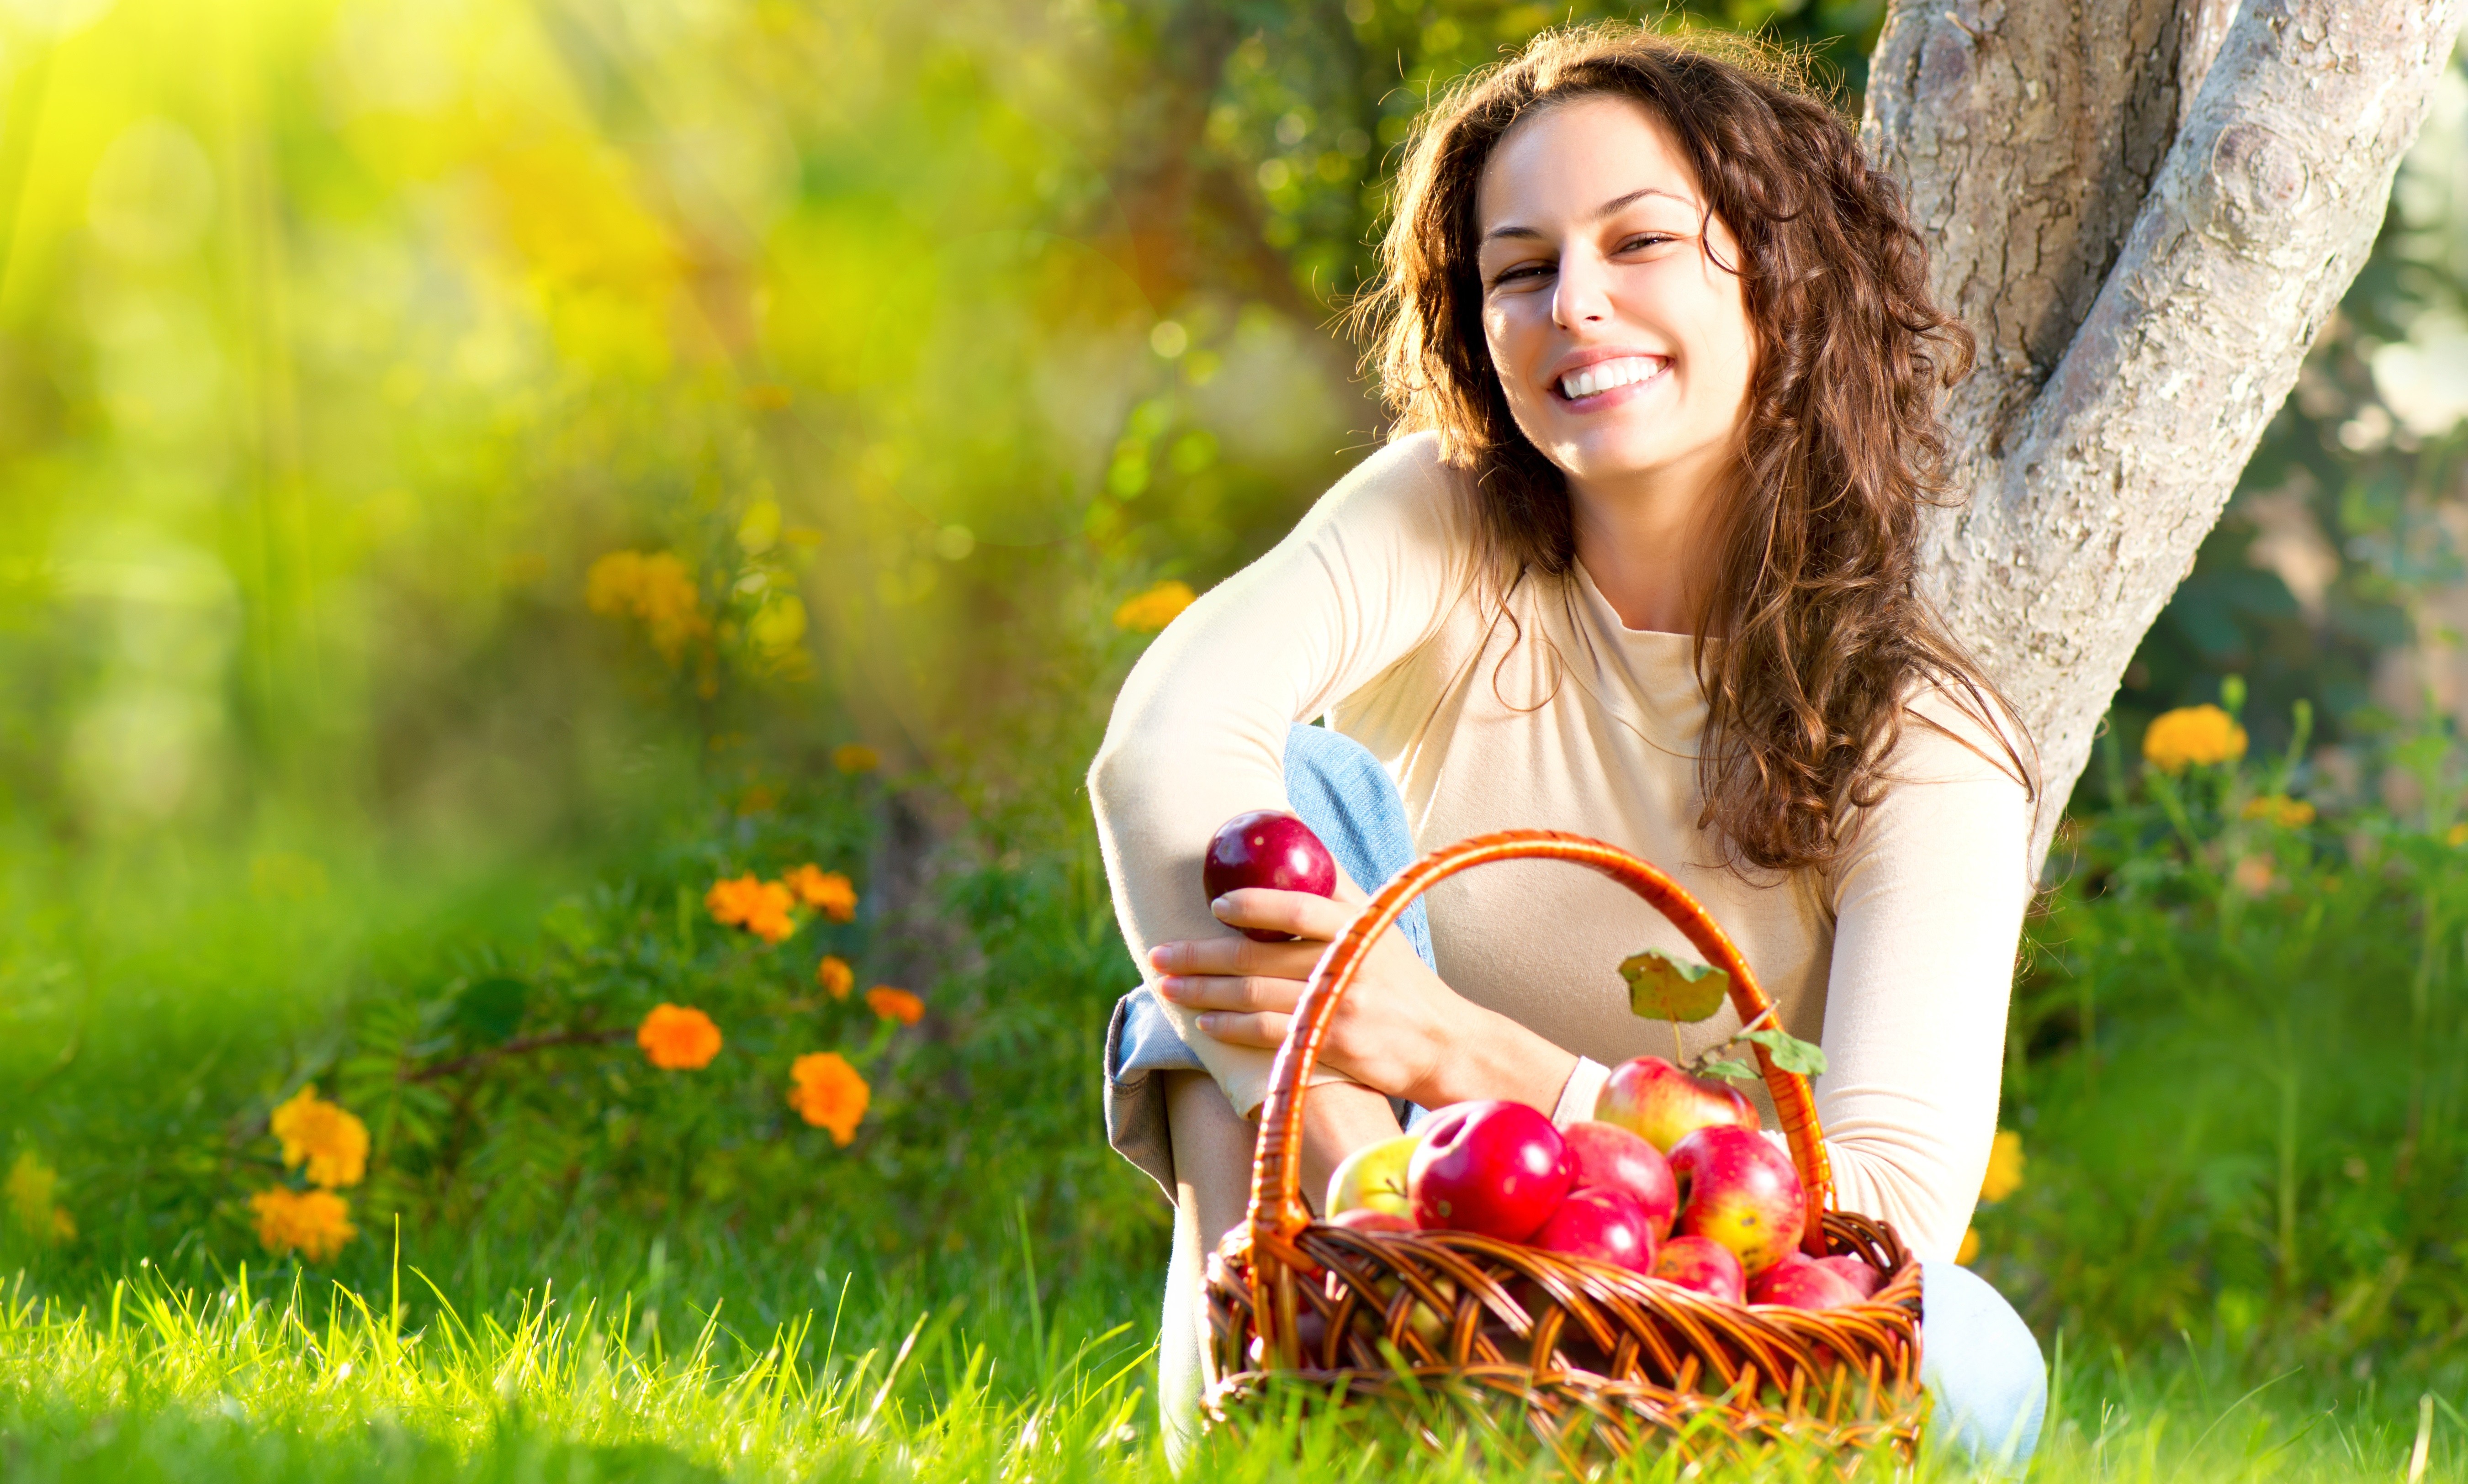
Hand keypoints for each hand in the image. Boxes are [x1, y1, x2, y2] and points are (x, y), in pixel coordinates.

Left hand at [1151, 879, 1573, 1110]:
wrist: (1445, 1045)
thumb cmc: (1401, 979)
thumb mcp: (1378, 925)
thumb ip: (1336, 888)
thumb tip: (1293, 836)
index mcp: (1357, 927)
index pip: (1299, 906)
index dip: (1254, 903)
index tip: (1215, 903)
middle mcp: (1347, 964)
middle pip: (1259, 956)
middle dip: (1200, 954)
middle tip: (1158, 952)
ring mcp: (1339, 1007)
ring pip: (1254, 996)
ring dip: (1203, 991)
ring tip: (1166, 985)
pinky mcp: (1334, 1046)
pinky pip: (1270, 1035)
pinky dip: (1232, 1028)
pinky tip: (1204, 1023)